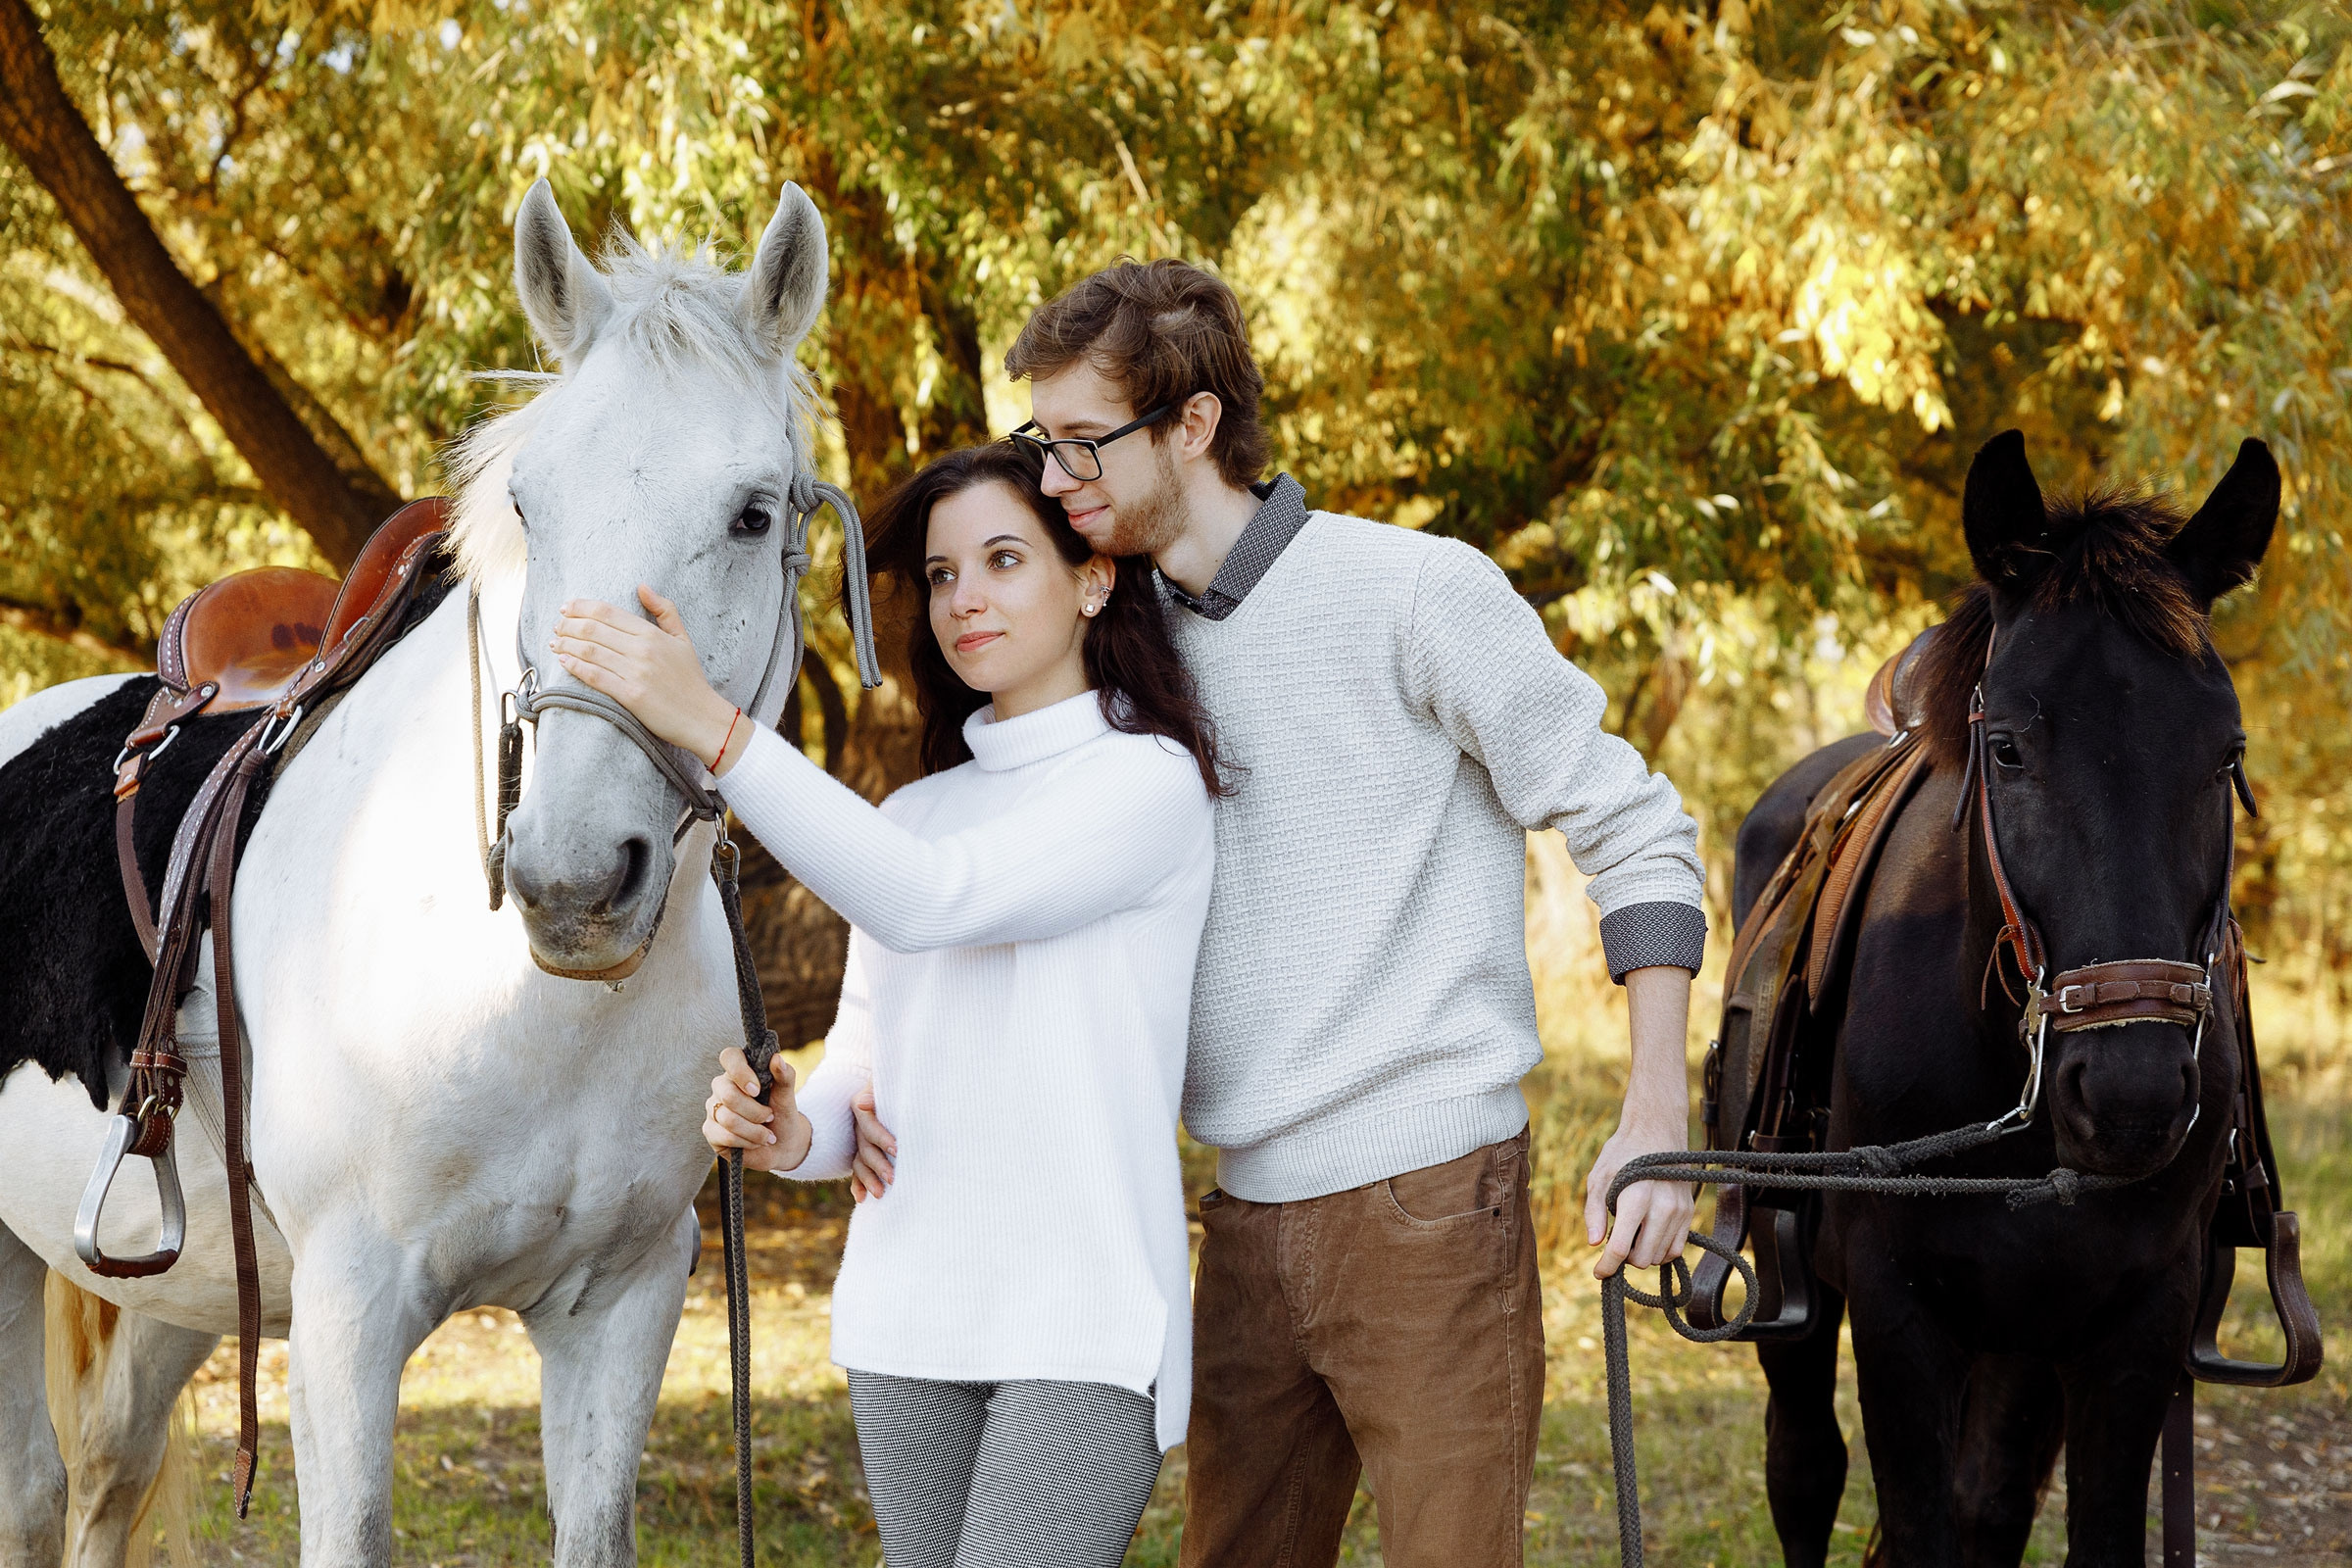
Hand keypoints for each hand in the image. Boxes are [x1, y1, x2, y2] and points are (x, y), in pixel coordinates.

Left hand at [551, 586, 746, 772]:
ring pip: (590, 651)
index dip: (582, 607)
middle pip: (594, 629)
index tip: (566, 607)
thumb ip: (665, 610)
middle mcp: (642, 650)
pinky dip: (575, 666)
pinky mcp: (631, 696)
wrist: (702, 718)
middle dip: (568, 624)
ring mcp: (636, 673)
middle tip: (557, 626)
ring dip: (567, 644)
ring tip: (555, 642)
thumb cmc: (691, 679)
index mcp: (652, 634)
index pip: (608, 612)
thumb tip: (642, 586)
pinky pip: (595, 677)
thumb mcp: (683, 639)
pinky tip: (563, 660)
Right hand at [704, 1046, 812, 1173]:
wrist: (781, 1144)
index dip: (741, 1072)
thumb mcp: (787, 1096)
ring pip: (729, 1119)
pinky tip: (755, 1143)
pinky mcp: (710, 1130)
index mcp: (740, 1071)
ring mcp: (714, 1108)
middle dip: (756, 1112)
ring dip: (755, 1131)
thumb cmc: (781, 1114)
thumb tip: (777, 1058)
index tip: (758, 1090)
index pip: (729, 1057)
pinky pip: (725, 1136)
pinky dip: (747, 1142)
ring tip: (767, 1135)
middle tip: (770, 1116)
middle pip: (729, 1095)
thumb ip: (784, 1076)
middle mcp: (723, 1086)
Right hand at [848, 1084, 896, 1201]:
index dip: (881, 1137)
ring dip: (868, 1179)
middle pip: (864, 1146)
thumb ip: (878, 1091)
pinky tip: (862, 1199)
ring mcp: (859, 1139)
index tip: (897, 1149)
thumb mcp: (890, 1081)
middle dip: (878, 1164)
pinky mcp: (863, 1152)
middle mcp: (858, 1124)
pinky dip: (858, 1185)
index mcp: (862, 1105)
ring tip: (881, 1193)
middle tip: (893, 1178)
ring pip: (860, 1161)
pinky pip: (857, 1170)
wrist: (899, 1084)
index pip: (868, 1123)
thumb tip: (863, 1103)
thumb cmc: (899, 1081)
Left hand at [1584, 1118, 1697, 1278]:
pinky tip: (1647, 1237)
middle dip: (1625, 1259)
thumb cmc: (1623, 1154)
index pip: (1620, 1248)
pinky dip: (1660, 1251)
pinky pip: (1676, 1249)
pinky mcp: (1688, 1213)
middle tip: (1615, 1243)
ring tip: (1630, 1234)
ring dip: (1642, 1254)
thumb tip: (1593, 1243)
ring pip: (1660, 1257)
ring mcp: (1679, 1211)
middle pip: (1642, 1259)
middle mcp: (1662, 1208)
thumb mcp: (1599, 1177)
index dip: (1607, 1266)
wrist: (1657, 1132)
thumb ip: (1594, 1211)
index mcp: (1636, 1198)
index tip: (1598, 1272)